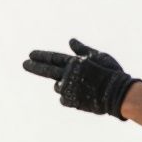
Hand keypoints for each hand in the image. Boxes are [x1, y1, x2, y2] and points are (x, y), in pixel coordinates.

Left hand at [23, 38, 139, 118]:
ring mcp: (67, 89)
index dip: (42, 56)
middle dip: (34, 67)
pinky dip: (70, 97)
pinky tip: (82, 96)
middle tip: (24, 64)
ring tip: (83, 87)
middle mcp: (67, 75)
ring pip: (58, 87)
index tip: (30, 54)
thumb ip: (82, 50)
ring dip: (65, 86)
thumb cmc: (110, 72)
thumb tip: (70, 41)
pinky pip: (64, 99)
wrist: (116, 93)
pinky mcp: (69, 101)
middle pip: (46, 71)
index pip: (53, 58)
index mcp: (74, 62)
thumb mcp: (98, 56)